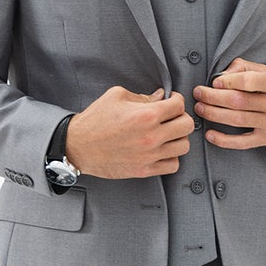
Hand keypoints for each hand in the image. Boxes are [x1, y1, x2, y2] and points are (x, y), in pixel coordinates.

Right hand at [64, 86, 195, 177]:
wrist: (77, 146)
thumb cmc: (94, 121)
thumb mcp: (117, 96)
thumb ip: (143, 96)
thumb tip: (160, 97)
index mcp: (146, 115)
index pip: (179, 105)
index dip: (177, 99)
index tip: (171, 101)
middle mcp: (151, 136)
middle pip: (187, 126)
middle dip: (181, 117)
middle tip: (172, 117)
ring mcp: (149, 155)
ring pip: (184, 146)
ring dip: (178, 138)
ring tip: (168, 134)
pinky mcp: (144, 170)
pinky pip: (173, 165)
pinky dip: (171, 157)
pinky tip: (162, 150)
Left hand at [194, 59, 265, 149]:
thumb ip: (246, 69)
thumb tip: (222, 75)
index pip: (249, 81)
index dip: (228, 81)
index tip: (213, 83)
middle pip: (239, 101)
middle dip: (213, 97)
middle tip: (198, 93)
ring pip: (237, 120)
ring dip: (214, 114)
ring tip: (200, 108)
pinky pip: (242, 142)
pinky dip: (224, 140)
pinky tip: (210, 134)